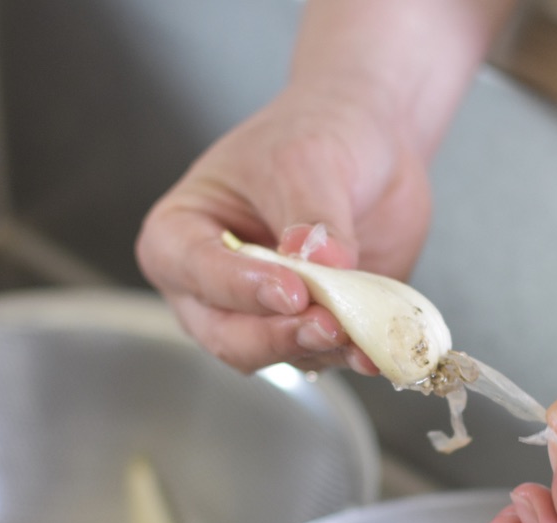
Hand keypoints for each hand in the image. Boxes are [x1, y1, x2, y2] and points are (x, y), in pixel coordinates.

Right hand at [136, 85, 432, 374]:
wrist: (373, 141)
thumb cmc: (317, 132)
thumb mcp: (309, 159)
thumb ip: (313, 216)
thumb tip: (323, 264)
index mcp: (181, 233)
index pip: (195, 271)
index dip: (240, 288)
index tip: (291, 289)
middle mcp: (211, 285)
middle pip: (226, 334)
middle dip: (277, 336)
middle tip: (326, 324)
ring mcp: (261, 312)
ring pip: (275, 354)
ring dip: (317, 350)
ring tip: (359, 337)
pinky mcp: (309, 327)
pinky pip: (321, 356)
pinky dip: (348, 356)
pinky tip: (375, 350)